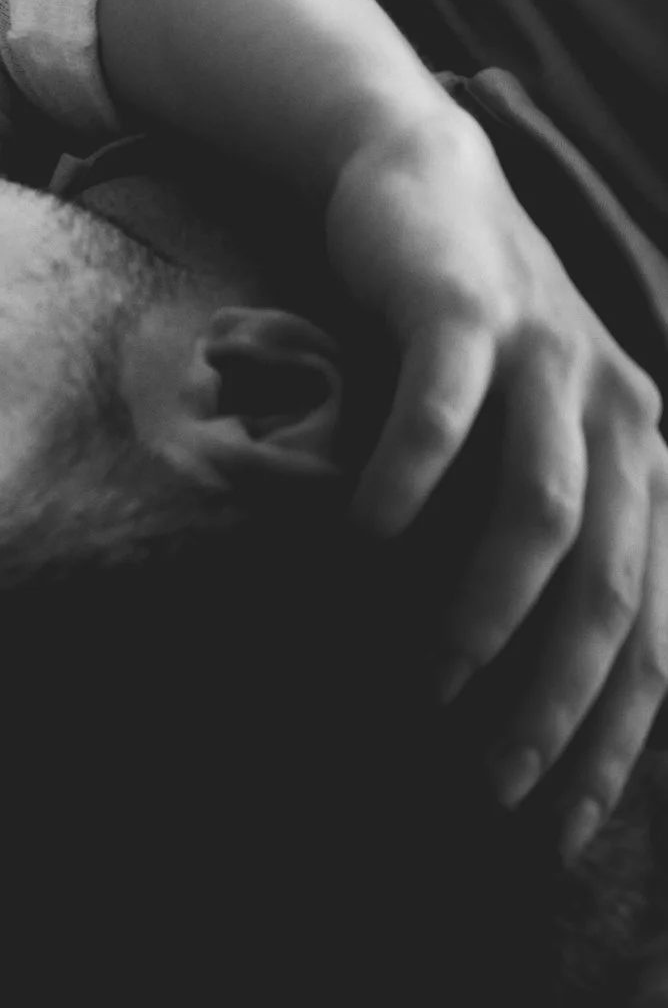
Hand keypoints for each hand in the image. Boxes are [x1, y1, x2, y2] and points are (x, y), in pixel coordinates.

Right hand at [328, 107, 667, 848]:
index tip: (563, 832)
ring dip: (486, 612)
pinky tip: (368, 535)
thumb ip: (550, 545)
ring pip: (540, 512)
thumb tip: (525, 696)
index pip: (657, 632)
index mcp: (649, 464)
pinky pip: (450, 405)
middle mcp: (620, 416)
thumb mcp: (531, 445)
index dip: (616, 739)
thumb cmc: (467, 341)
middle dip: (557, 702)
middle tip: (495, 786)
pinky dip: (413, 476)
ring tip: (427, 685)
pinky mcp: (467, 308)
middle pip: (609, 588)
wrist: (422, 176)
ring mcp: (547, 358)